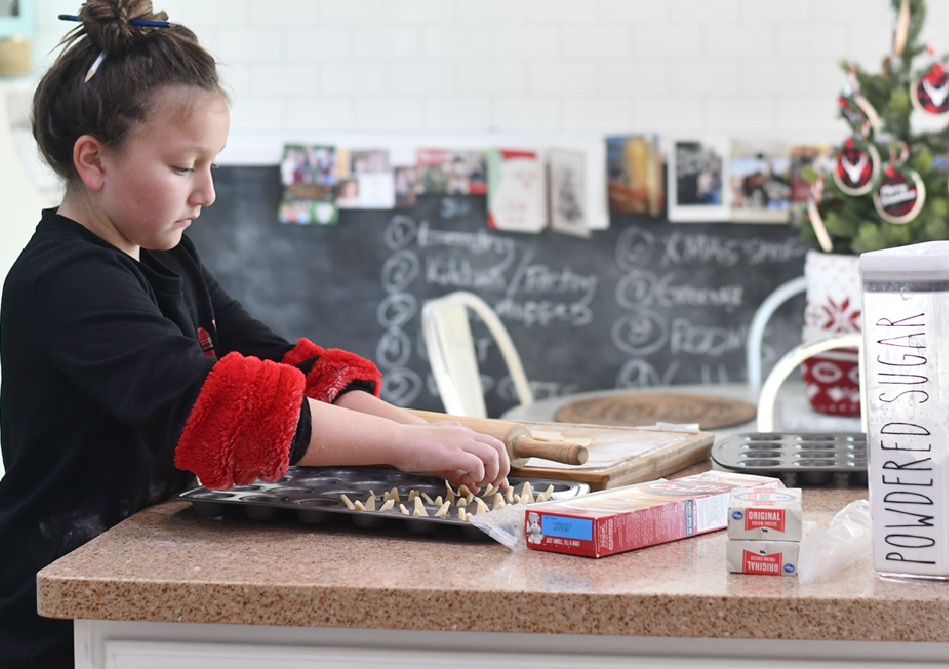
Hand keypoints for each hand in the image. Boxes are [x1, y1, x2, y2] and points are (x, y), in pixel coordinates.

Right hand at [391, 422, 509, 492]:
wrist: (396, 441)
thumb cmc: (413, 450)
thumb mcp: (441, 459)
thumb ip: (458, 472)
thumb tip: (473, 486)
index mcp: (462, 433)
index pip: (492, 444)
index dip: (500, 463)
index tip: (499, 481)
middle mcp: (465, 434)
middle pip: (499, 447)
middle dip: (503, 468)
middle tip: (495, 484)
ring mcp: (460, 442)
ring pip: (493, 454)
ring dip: (492, 473)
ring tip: (481, 484)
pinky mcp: (453, 453)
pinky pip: (477, 465)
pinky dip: (477, 476)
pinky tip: (467, 482)